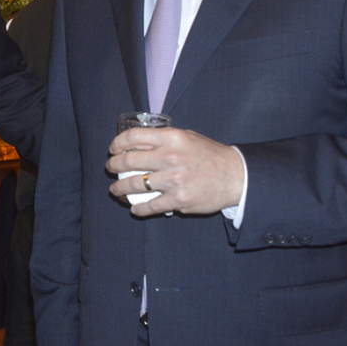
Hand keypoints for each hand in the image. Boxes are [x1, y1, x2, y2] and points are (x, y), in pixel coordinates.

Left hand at [108, 126, 243, 216]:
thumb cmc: (210, 155)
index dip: (117, 143)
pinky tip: (134, 208)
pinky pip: (150, 205)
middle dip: (114, 166)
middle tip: (111, 169)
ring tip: (115, 190)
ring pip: (135, 185)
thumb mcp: (188, 137)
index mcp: (172, 138)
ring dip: (119, 189)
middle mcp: (171, 157)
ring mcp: (174, 180)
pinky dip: (138, 208)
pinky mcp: (179, 200)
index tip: (113, 149)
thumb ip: (164, 139)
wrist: (235, 176)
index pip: (133, 137)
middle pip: (129, 161)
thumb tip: (137, 143)